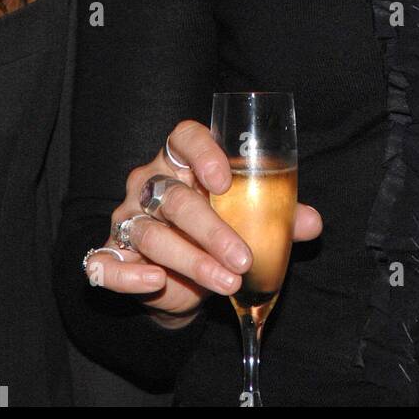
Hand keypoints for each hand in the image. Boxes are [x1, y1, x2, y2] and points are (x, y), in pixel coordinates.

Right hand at [85, 120, 321, 323]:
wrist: (180, 278)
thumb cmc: (216, 230)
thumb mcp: (247, 219)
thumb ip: (276, 216)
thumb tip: (312, 222)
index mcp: (181, 160)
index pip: (184, 137)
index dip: (203, 152)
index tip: (225, 180)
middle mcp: (149, 183)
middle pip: (175, 197)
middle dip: (212, 230)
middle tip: (244, 256)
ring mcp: (126, 218)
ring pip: (152, 234)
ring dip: (193, 261)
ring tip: (228, 281)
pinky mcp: (111, 254)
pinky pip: (105, 264)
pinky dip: (127, 276)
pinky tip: (156, 282)